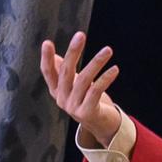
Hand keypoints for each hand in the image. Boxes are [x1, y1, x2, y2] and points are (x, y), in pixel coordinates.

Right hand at [36, 31, 126, 146]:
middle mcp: (62, 99)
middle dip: (73, 52)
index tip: (46, 42)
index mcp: (56, 91)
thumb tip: (57, 57)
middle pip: (66, 72)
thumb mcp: (75, 86)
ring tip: (107, 50)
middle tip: (80, 35)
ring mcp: (73, 107)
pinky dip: (106, 78)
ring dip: (96, 63)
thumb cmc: (88, 101)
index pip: (48, 72)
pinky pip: (96, 91)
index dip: (46, 58)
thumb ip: (65, 73)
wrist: (101, 126)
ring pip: (83, 80)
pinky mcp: (87, 112)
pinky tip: (114, 69)